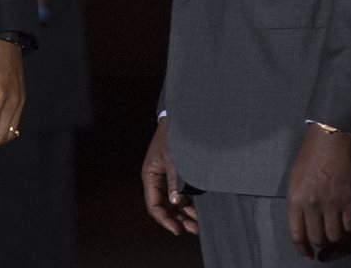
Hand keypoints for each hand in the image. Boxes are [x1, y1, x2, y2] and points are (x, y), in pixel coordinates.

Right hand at [142, 118, 197, 234]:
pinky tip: (200, 212)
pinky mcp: (180, 178)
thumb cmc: (172, 138)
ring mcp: (169, 180)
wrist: (181, 120)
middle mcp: (158, 182)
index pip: (154, 205)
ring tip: (199, 224)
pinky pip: (183, 196)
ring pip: (175, 204)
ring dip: (186, 214)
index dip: (165, 220)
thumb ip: (174, 182)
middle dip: (178, 219)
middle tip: (194, 229)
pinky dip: (191, 205)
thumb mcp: (173, 160)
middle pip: (165, 208)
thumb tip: (175, 203)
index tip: (178, 230)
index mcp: (151, 177)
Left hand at [287, 124, 350, 258]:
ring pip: (335, 236)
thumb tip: (303, 222)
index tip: (308, 255)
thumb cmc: (310, 156)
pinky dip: (350, 227)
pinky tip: (348, 220)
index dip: (302, 248)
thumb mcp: (295, 179)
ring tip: (336, 228)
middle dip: (320, 242)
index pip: (296, 234)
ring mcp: (332, 204)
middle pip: (317, 238)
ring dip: (336, 236)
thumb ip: (298, 201)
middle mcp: (312, 205)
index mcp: (295, 199)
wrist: (331, 140)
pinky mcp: (350, 201)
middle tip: (324, 238)